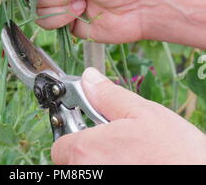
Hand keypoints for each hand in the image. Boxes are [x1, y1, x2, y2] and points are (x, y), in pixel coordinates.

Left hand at [52, 68, 205, 164]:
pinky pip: (101, 182)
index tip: (91, 131)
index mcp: (87, 152)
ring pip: (87, 174)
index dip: (75, 135)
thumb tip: (88, 79)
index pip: (61, 146)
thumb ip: (109, 96)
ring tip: (130, 160)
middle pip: (71, 164)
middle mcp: (86, 177)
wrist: (203, 177)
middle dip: (89, 152)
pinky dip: (110, 173)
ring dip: (101, 165)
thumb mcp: (144, 114)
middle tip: (117, 146)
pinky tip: (134, 167)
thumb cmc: (178, 155)